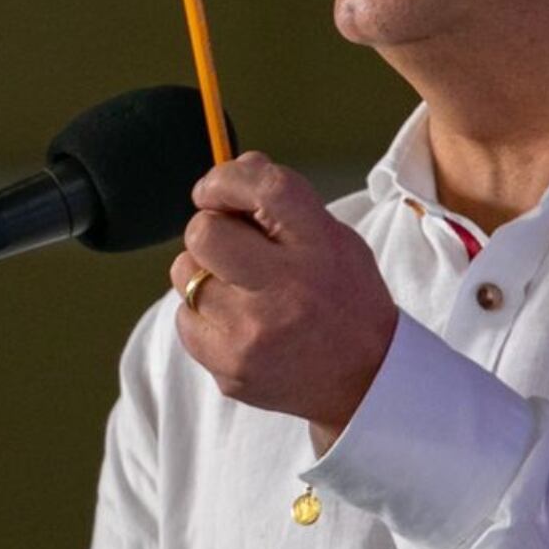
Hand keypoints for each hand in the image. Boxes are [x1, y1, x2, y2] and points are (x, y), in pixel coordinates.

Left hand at [166, 152, 399, 436]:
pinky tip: (238, 323)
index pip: (265, 189)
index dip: (227, 179)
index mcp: (320, 249)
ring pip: (185, 274)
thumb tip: (231, 165)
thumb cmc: (342, 298)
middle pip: (204, 232)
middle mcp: (286, 291)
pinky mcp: (229, 369)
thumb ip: (284, 202)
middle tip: (231, 246)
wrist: (364, 383)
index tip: (213, 189)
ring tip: (240, 289)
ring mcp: (253, 335)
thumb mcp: (333, 240)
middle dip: (210, 230)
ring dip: (203, 273)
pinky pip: (184, 319)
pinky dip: (202, 315)